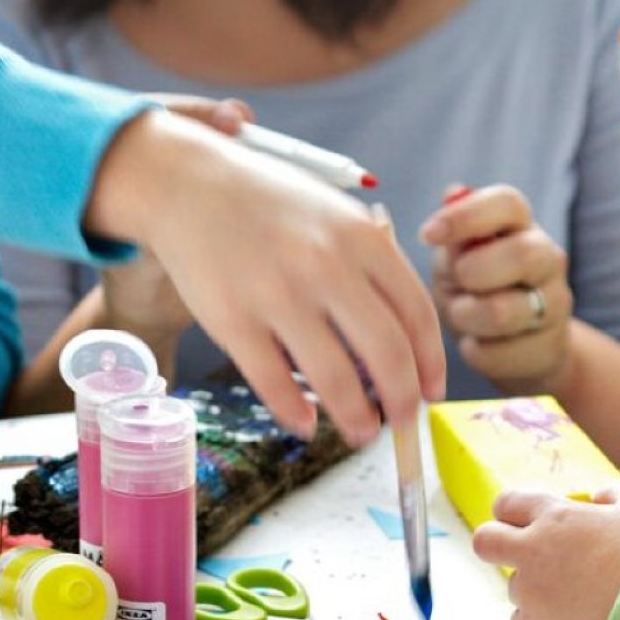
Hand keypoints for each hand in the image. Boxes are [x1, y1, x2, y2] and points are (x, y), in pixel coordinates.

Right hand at [83, 111, 444, 445]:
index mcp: (361, 238)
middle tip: (403, 425)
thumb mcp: (335, 215)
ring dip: (355, 418)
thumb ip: (371, 265)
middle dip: (402, 402)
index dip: (431, 364)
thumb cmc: (268, 205)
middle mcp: (326, 266)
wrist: (188, 185)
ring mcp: (277, 295)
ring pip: (335, 378)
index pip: (416, 314)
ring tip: (361, 434)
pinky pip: (274, 383)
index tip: (431, 393)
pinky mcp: (232, 321)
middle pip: (387, 353)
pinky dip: (296, 413)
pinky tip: (307, 425)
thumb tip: (401, 339)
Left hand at [418, 184, 573, 391]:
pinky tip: (478, 343)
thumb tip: (452, 193)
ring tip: (462, 315)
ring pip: (503, 312)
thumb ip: (457, 233)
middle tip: (458, 281)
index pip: (506, 204)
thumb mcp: (459, 256)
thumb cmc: (478, 288)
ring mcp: (554, 303)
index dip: (465, 216)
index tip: (428, 234)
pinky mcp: (548, 346)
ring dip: (467, 316)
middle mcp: (547, 258)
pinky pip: (497, 352)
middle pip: (520, 256)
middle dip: (473, 272)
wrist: (516, 344)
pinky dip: (474, 350)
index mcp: (521, 225)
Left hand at [472, 483, 619, 619]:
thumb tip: (596, 497)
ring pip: (514, 587)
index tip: (524, 522)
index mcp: (554, 518)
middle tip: (521, 555)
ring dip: (535, 589)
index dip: (513, 512)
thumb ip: (614, 495)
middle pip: (485, 542)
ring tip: (575, 597)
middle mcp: (533, 553)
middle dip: (495, 543)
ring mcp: (530, 594)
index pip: (507, 503)